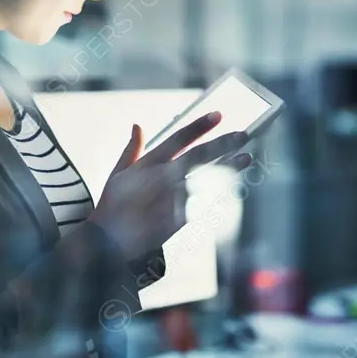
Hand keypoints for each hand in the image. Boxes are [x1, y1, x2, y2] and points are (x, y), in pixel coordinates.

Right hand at [88, 112, 251, 261]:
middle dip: (223, 144)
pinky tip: (234, 187)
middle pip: (200, 156)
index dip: (200, 126)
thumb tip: (137, 125)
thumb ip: (132, 149)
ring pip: (208, 179)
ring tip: (246, 158)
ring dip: (229, 168)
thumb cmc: (113, 206)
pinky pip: (207, 204)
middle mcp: (164, 178)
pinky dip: (221, 194)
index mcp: (149, 164)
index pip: (179, 138)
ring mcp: (174, 198)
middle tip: (243, 135)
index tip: (218, 115)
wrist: (110, 241)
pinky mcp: (181, 218)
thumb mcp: (118, 173)